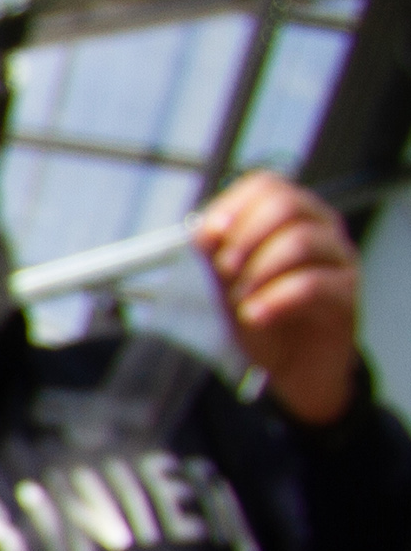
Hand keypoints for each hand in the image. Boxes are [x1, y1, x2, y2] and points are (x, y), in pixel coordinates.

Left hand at [196, 172, 363, 426]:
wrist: (290, 364)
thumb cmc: (261, 314)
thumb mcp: (226, 280)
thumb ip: (214, 252)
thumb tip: (203, 231)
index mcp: (289, 216)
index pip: (267, 185)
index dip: (233, 205)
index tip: (209, 235)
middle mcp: (320, 229)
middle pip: (287, 204)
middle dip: (245, 236)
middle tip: (224, 270)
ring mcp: (338, 259)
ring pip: (301, 240)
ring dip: (258, 270)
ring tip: (240, 300)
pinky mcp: (348, 294)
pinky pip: (314, 284)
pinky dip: (275, 300)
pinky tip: (255, 315)